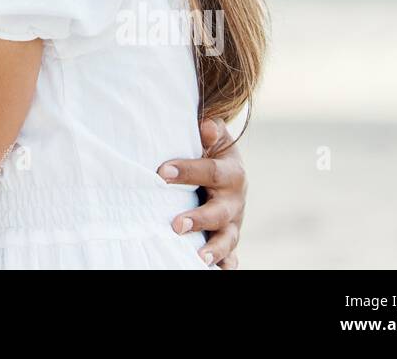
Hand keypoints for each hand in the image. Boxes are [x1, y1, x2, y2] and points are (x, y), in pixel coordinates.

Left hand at [158, 117, 246, 267]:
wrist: (226, 170)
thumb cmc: (211, 150)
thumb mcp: (214, 137)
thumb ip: (210, 131)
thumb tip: (205, 126)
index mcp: (231, 172)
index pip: (211, 172)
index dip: (187, 171)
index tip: (161, 173)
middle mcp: (234, 200)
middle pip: (220, 212)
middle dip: (199, 219)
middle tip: (176, 225)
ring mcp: (233, 222)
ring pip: (227, 239)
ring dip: (213, 249)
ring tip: (197, 259)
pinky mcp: (228, 237)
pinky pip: (230, 254)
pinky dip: (226, 263)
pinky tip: (217, 270)